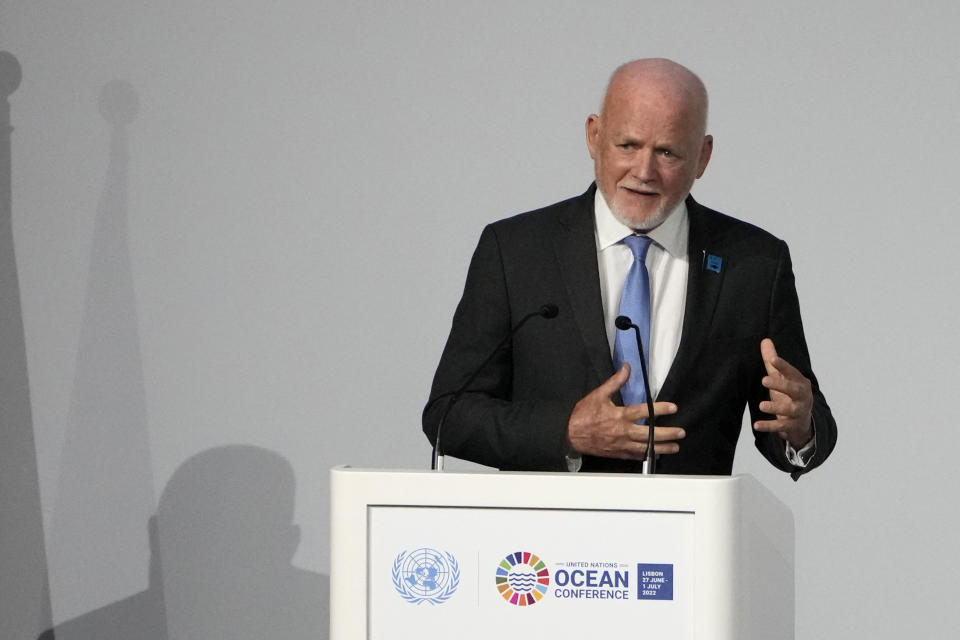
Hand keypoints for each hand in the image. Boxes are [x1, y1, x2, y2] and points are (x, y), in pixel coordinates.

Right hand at [568, 363, 684, 459]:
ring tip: (675, 447)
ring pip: (646, 448)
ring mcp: (621, 444)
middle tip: (681, 433)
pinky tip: (656, 455)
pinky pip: (635, 456)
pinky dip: (647, 456)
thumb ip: (615, 382)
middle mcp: (623, 431)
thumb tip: (626, 368)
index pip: (644, 411)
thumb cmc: (583, 414)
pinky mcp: (617, 453)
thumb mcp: (598, 394)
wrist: (570, 434)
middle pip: (650, 434)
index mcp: (620, 415)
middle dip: (667, 434)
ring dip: (662, 448)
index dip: (661, 409)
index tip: (674, 408)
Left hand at [754, 338, 812, 448]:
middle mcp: (802, 397)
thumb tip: (765, 340)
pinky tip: (756, 425)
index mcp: (800, 382)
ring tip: (761, 405)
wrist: (802, 422)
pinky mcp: (792, 426)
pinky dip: (769, 426)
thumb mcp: (782, 378)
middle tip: (764, 380)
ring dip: (776, 407)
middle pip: (794, 390)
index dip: (783, 366)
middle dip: (781, 385)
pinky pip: (781, 426)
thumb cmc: (790, 395)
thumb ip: (772, 362)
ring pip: (789, 409)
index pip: (792, 372)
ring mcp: (798, 412)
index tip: (773, 359)